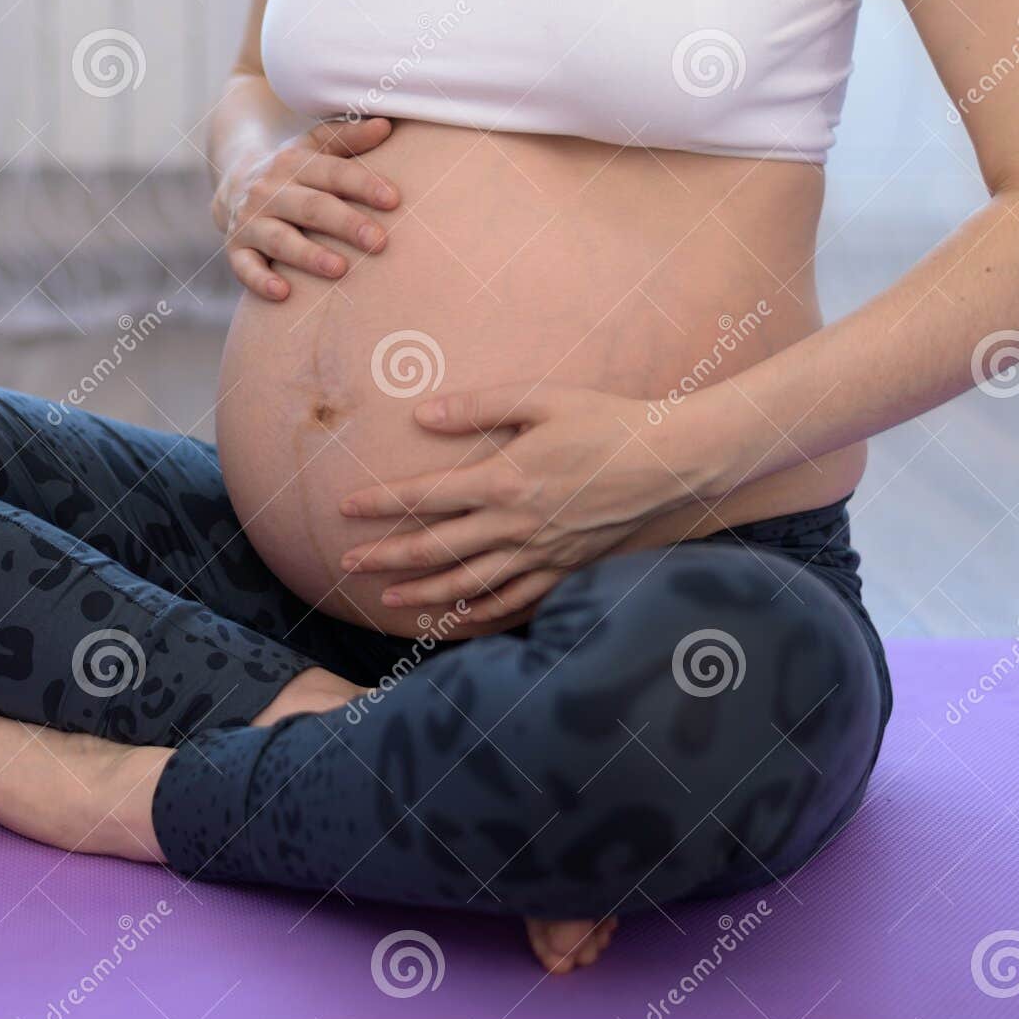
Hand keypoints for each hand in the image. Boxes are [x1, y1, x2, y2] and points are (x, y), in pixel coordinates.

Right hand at [213, 117, 399, 300]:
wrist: (232, 186)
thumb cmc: (292, 171)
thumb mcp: (315, 147)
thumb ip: (349, 137)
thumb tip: (386, 125)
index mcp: (293, 163)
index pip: (333, 172)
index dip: (363, 185)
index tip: (394, 200)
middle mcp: (269, 191)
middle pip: (311, 207)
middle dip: (345, 224)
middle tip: (379, 242)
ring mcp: (249, 221)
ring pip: (280, 239)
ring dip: (309, 255)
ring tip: (340, 269)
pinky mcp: (236, 250)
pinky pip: (245, 268)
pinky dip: (261, 281)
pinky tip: (283, 293)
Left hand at [337, 384, 704, 623]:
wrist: (672, 459)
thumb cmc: (608, 420)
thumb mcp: (542, 398)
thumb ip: (478, 406)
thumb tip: (420, 414)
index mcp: (505, 479)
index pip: (425, 495)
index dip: (380, 503)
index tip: (345, 508)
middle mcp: (517, 524)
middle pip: (436, 547)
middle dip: (386, 557)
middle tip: (347, 564)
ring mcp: (541, 553)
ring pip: (469, 584)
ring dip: (423, 593)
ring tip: (388, 599)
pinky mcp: (565, 569)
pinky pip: (515, 601)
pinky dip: (481, 614)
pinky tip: (456, 620)